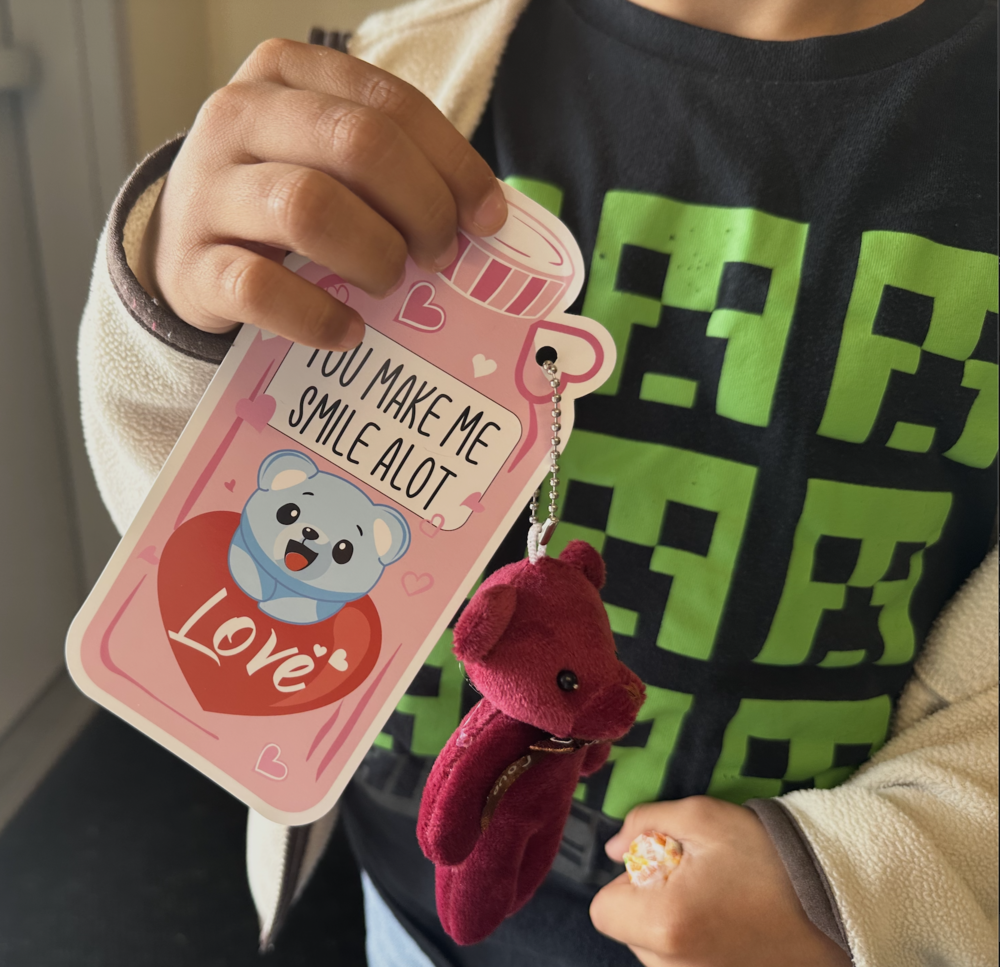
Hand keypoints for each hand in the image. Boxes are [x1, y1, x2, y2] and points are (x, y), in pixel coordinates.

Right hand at [135, 39, 507, 349]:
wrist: (186, 249)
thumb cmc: (281, 199)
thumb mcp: (330, 160)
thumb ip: (395, 166)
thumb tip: (484, 215)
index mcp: (286, 75)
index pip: (390, 104)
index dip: (453, 165)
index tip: (487, 219)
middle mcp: (239, 117)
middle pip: (357, 144)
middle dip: (421, 207)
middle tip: (438, 255)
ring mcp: (207, 191)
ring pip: (309, 207)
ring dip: (373, 255)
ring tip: (387, 284)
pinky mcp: (191, 267)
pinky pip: (263, 289)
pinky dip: (319, 317)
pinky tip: (348, 331)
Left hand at [590, 797, 852, 966]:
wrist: (837, 901)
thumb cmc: (766, 855)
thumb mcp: (701, 817)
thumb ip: (644, 822)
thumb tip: (614, 848)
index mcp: (664, 924)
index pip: (604, 910)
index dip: (627, 882)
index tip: (665, 867)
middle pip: (629, 932)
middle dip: (649, 903)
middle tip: (697, 880)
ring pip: (655, 953)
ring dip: (671, 927)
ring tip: (719, 903)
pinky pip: (684, 965)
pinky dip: (695, 947)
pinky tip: (731, 926)